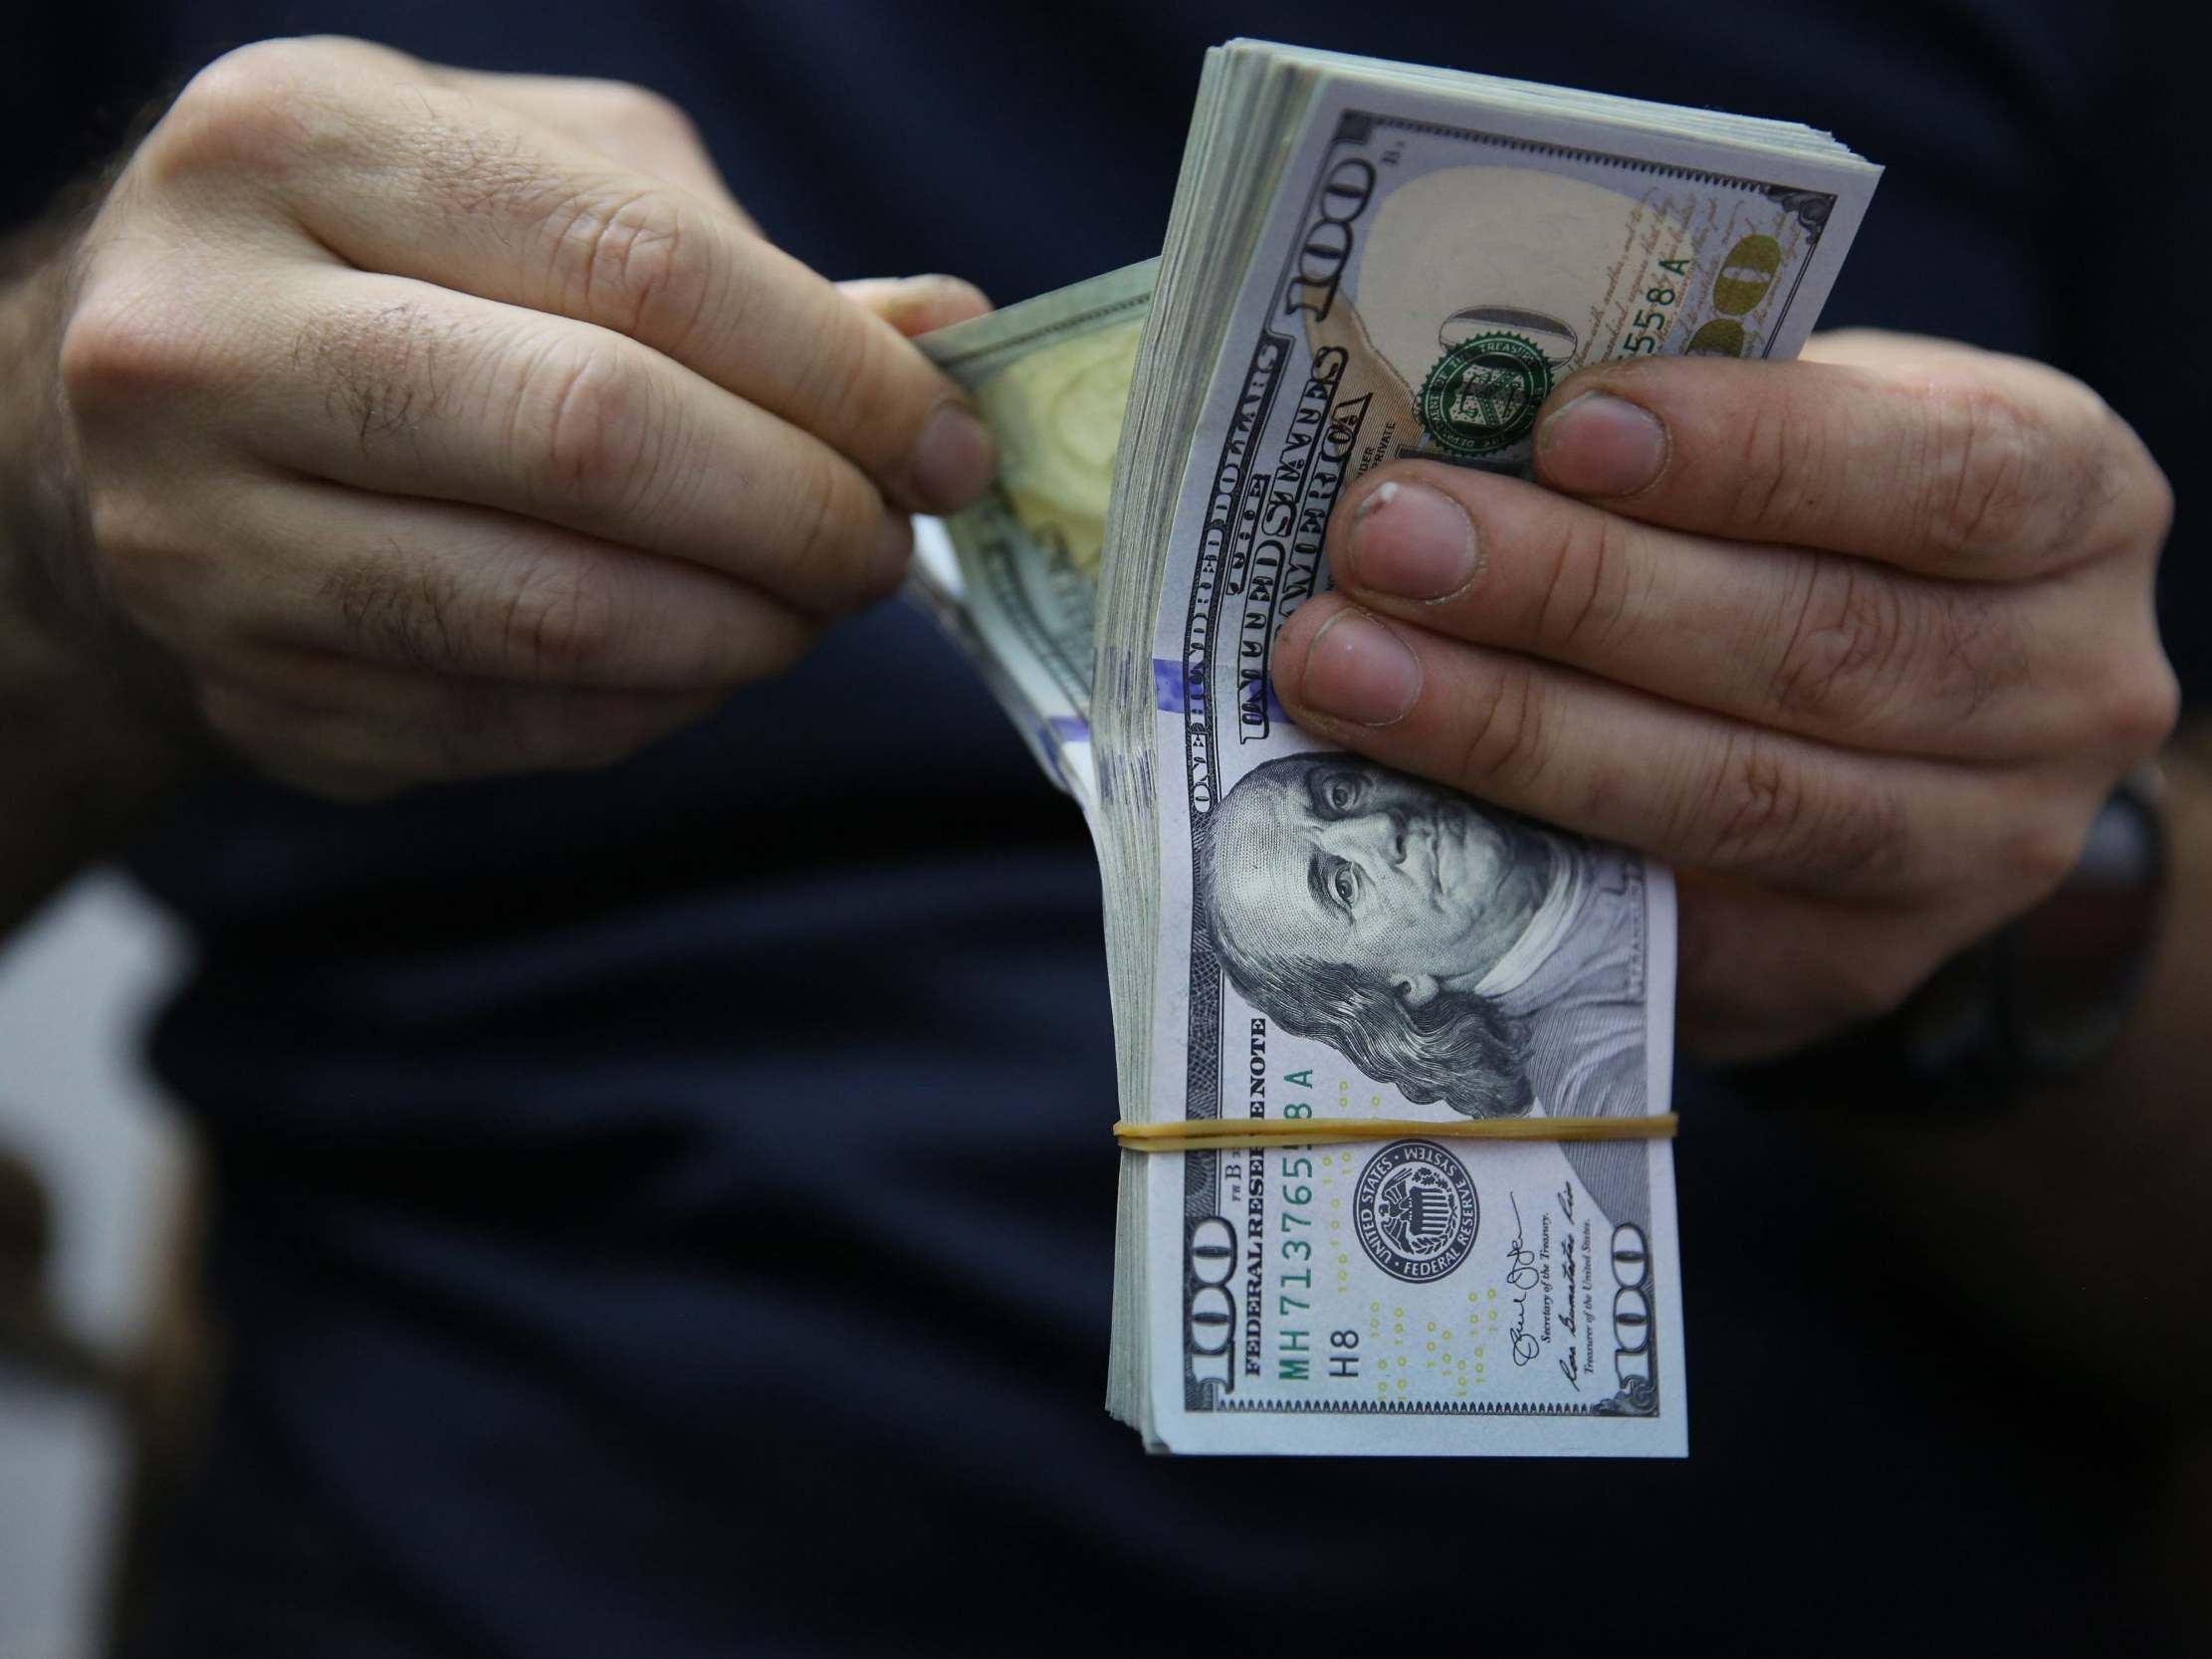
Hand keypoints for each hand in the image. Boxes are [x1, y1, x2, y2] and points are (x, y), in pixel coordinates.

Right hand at [47, 38, 992, 799]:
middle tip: (888, 541)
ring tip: (812, 603)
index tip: (949, 445)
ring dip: (744, 629)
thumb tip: (954, 336)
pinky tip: (702, 657)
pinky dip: (655, 705)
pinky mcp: (248, 690)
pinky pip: (515, 728)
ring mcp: (201, 535)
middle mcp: (206, 335)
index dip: (839, 376)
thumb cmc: (387, 268)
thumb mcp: (538, 189)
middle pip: (594, 440)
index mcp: (297, 142)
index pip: (643, 269)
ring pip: (553, 614)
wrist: (161, 412)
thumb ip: (737, 266)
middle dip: (799, 512)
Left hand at [1272, 332, 2177, 1059]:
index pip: (1938, 474)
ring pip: (1738, 799)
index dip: (1748, 453)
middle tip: (1388, 543)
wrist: (1930, 752)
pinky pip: (1682, 929)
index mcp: (2075, 505)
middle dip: (1572, 593)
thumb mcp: (1827, 436)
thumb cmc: (1836, 538)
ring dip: (1515, 732)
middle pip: (1812, 649)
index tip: (1563, 424)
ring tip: (1343, 667)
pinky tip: (1396, 799)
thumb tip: (1454, 414)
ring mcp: (1971, 856)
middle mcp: (2061, 691)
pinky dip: (1529, 858)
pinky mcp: (1851, 970)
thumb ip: (1693, 431)